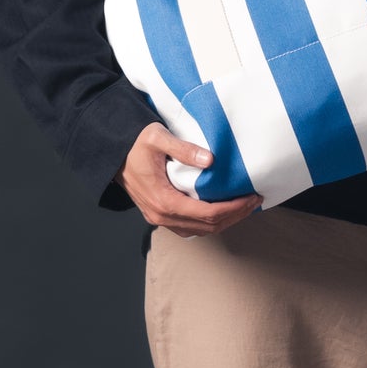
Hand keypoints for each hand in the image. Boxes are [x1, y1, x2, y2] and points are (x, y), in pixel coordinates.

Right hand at [116, 122, 263, 236]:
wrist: (111, 155)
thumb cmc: (133, 144)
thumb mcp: (157, 138)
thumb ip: (183, 149)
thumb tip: (210, 160)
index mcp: (164, 201)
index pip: (209, 213)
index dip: (234, 208)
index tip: (251, 197)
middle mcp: (162, 216)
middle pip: (208, 226)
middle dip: (235, 215)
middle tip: (254, 201)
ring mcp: (160, 219)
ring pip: (200, 230)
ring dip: (224, 221)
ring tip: (244, 206)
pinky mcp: (160, 216)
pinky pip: (190, 227)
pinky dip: (210, 222)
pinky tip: (223, 210)